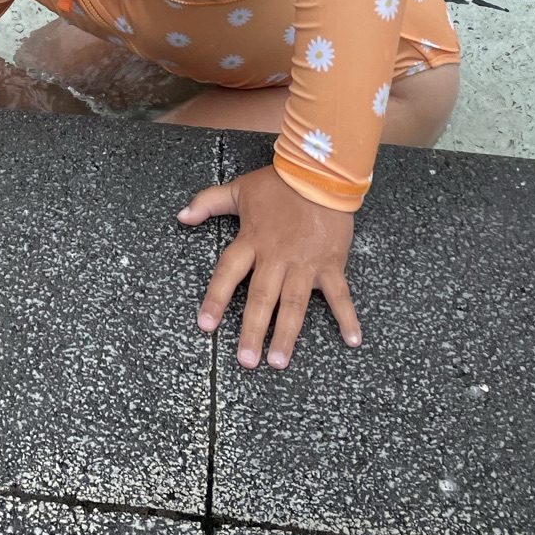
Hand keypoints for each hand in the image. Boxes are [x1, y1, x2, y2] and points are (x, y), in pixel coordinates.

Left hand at [178, 164, 360, 366]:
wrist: (320, 173)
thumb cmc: (279, 184)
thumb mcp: (240, 189)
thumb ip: (208, 202)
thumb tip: (181, 215)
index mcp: (252, 241)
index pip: (228, 273)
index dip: (215, 299)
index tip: (206, 325)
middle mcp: (276, 257)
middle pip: (261, 298)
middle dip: (253, 331)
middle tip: (246, 361)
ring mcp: (305, 263)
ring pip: (294, 304)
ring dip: (287, 334)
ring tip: (278, 362)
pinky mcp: (331, 264)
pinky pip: (339, 295)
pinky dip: (347, 317)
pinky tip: (352, 340)